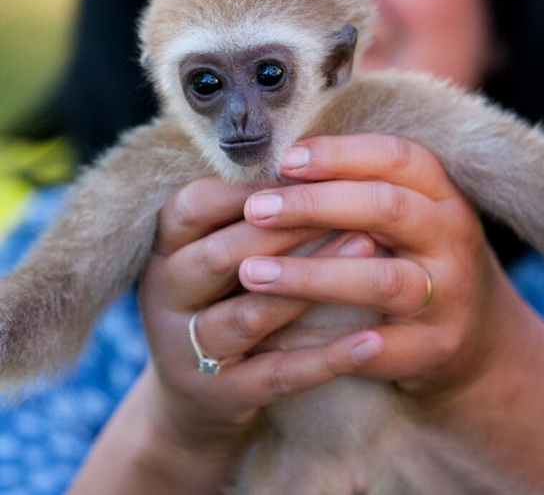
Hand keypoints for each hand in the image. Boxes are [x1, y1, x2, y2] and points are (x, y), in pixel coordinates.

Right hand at [138, 174, 382, 452]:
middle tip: (352, 204)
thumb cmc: (223, 293)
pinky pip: (279, 375)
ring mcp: (188, 349)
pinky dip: (327, 358)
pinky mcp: (221, 395)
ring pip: (250, 314)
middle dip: (289, 227)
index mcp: (165, 247)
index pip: (195, 203)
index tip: (308, 167)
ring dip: (311, 282)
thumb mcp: (218, 247)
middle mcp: (166, 293)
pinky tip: (373, 340)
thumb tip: (317, 152)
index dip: (250, 186)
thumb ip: (251, 208)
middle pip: (222, 254)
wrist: (195, 394)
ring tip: (368, 249)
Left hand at [239, 133, 523, 402]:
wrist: (479, 335)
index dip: (340, 154)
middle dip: (315, 205)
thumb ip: (359, 186)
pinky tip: (278, 334)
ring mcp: (449, 295)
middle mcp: (452, 238)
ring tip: (252, 271)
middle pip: (387, 208)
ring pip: (379, 279)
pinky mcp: (436, 347)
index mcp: (442, 194)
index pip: (396, 157)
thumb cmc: (416, 257)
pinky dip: (328, 342)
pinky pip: (377, 348)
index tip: (285, 159)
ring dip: (310, 275)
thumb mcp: (405, 213)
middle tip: (256, 208)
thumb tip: (280, 162)